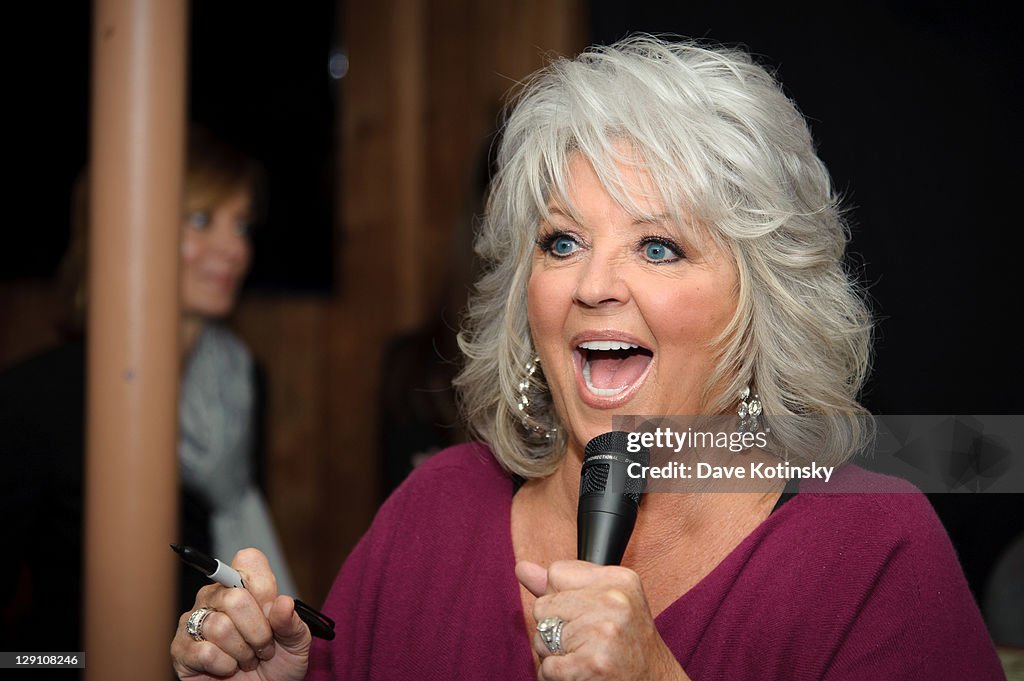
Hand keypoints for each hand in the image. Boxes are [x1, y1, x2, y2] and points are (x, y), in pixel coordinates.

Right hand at [171, 549, 310, 680]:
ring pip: (220, 627)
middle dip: (258, 631)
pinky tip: (228, 668)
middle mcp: (213, 596)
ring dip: (243, 652)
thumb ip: (292, 622)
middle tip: (263, 647)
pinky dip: (225, 666)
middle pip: (235, 597)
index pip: (248, 560)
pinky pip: (206, 652)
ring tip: (246, 659)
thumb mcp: (296, 643)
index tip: (272, 613)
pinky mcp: (181, 649)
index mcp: (241, 584)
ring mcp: (194, 621)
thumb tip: (284, 602)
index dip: (265, 589)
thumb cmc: (277, 664)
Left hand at [516, 560, 689, 680]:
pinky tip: (579, 674)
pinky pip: (547, 667)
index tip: (584, 614)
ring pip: (541, 637)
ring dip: (554, 655)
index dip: (560, 598)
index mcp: (618, 579)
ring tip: (583, 657)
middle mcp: (614, 600)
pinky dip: (555, 676)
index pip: (555, 572)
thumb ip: (562, 587)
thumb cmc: (628, 645)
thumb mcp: (605, 602)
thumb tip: (521, 567)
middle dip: (554, 628)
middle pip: (543, 605)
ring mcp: (604, 631)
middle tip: (585, 641)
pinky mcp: (594, 663)